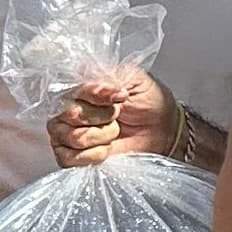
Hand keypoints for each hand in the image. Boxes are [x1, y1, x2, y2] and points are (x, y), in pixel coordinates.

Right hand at [49, 66, 173, 167]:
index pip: (74, 90)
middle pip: (70, 114)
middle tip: (118, 115)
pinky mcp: (71, 158)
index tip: (120, 96)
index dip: (97, 95)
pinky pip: (68, 158)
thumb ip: (111, 74)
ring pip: (72, 137)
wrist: (164, 131)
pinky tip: (106, 149)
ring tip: (115, 132)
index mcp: (81, 90)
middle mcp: (68, 111)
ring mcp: (67, 135)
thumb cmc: (149, 103)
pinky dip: (93, 155)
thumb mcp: (136, 79)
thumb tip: (86, 72)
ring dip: (101, 136)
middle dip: (102, 116)